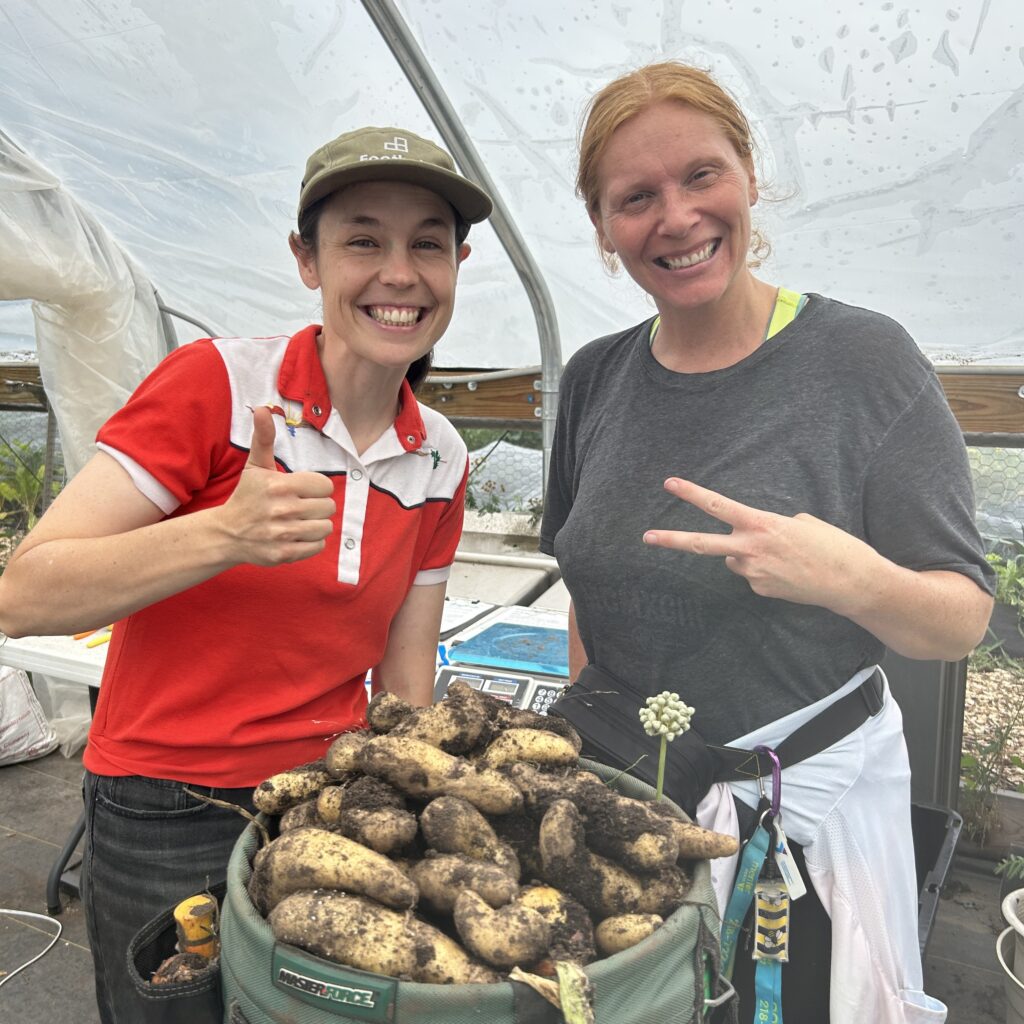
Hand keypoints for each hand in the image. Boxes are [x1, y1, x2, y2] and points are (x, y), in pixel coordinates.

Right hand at [219, 406, 335, 565]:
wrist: (226, 533)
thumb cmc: (247, 496)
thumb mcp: (255, 466)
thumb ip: (264, 438)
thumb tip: (262, 408)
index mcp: (279, 486)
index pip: (325, 486)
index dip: (316, 488)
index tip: (301, 490)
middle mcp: (282, 510)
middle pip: (328, 507)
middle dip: (317, 506)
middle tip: (299, 506)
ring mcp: (283, 534)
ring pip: (325, 527)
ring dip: (315, 524)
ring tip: (298, 521)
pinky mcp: (284, 554)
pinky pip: (318, 547)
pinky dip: (311, 542)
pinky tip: (295, 535)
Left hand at [643, 477, 880, 613]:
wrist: (851, 582)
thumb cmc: (832, 546)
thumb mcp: (802, 522)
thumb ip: (770, 525)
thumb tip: (752, 538)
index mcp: (761, 524)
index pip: (718, 506)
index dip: (692, 494)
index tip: (670, 484)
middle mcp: (751, 549)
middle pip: (702, 544)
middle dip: (672, 540)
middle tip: (646, 537)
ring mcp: (753, 572)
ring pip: (735, 558)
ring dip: (749, 555)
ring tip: (784, 557)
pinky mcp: (760, 590)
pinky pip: (752, 574)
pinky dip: (765, 571)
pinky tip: (789, 573)